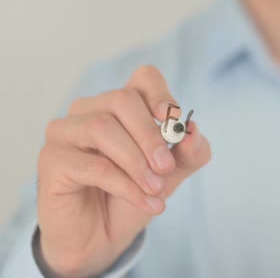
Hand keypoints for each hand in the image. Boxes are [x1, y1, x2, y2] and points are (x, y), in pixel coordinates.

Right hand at [37, 65, 210, 276]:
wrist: (103, 237)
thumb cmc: (134, 194)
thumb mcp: (172, 173)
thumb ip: (190, 152)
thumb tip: (193, 131)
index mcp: (121, 105)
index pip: (143, 78)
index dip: (160, 94)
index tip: (173, 121)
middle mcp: (90, 110)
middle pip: (122, 99)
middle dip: (150, 135)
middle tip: (166, 167)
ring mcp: (65, 131)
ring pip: (103, 128)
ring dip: (136, 162)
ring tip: (156, 189)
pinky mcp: (52, 160)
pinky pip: (93, 164)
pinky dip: (125, 185)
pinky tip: (145, 202)